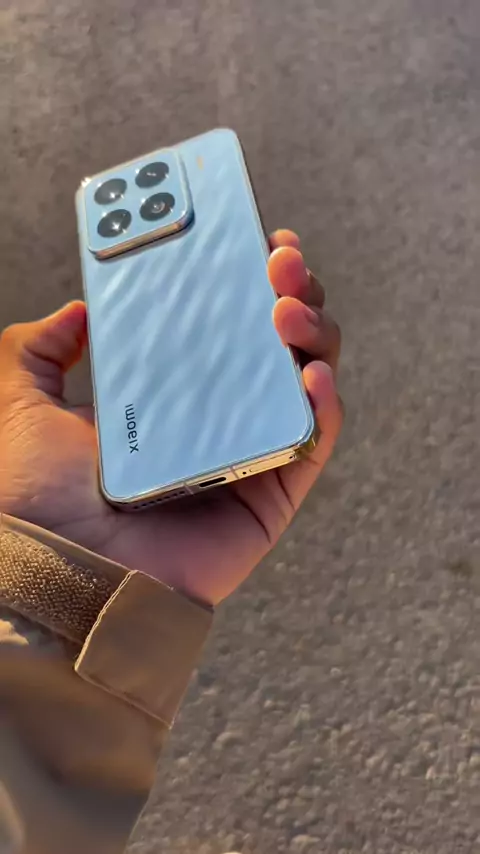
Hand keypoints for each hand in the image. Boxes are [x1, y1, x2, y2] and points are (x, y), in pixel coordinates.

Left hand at [0, 230, 341, 605]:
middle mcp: (214, 418)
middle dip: (289, 293)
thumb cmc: (37, 496)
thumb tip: (77, 312)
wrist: (54, 570)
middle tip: (277, 260)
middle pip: (274, 346)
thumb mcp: (19, 403)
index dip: (244, 280)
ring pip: (304, 384)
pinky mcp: (269, 496)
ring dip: (313, 335)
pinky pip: (313, 445)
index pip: (222, 326)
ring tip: (286, 308)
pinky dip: (325, 407)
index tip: (252, 236)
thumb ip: (36, 350)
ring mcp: (247, 454)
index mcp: (167, 394)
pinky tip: (313, 374)